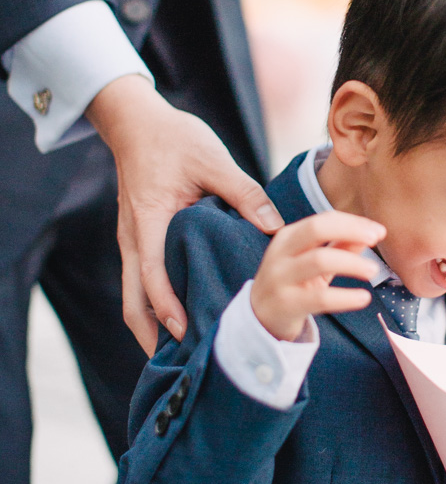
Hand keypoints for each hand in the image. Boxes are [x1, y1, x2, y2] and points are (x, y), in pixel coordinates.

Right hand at [87, 75, 285, 354]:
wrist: (137, 121)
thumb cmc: (174, 138)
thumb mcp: (214, 160)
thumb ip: (244, 193)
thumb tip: (275, 227)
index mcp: (149, 221)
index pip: (151, 275)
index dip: (167, 307)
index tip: (186, 331)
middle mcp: (133, 237)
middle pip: (132, 300)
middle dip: (152, 334)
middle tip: (181, 362)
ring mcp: (132, 240)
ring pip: (134, 295)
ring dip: (153, 323)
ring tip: (185, 350)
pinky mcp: (138, 237)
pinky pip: (141, 281)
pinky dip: (156, 303)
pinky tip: (183, 315)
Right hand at [250, 210, 385, 339]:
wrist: (260, 320)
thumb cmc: (292, 285)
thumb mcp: (314, 262)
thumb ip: (340, 246)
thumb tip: (371, 233)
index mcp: (289, 237)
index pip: (324, 219)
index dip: (353, 222)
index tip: (379, 231)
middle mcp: (281, 252)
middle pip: (317, 229)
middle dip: (351, 230)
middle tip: (375, 240)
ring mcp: (280, 278)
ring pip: (319, 260)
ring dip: (351, 263)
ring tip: (373, 270)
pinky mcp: (286, 304)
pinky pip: (320, 297)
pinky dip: (345, 297)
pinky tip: (363, 298)